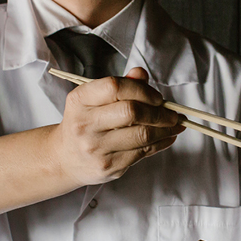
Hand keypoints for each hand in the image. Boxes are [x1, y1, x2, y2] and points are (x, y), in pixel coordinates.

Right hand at [51, 67, 184, 186]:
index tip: (157, 97)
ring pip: (142, 135)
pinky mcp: (109, 166)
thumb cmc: (85, 123)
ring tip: (175, 124)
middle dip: (159, 112)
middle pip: (131, 112)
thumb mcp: (93, 99)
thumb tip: (141, 73)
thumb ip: (120, 84)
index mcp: (80, 100)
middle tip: (172, 113)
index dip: (142, 89)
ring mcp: (96, 148)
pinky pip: (143, 152)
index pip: (115, 86)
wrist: (65, 158)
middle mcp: (85, 124)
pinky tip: (167, 137)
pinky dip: (161, 143)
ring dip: (166, 128)